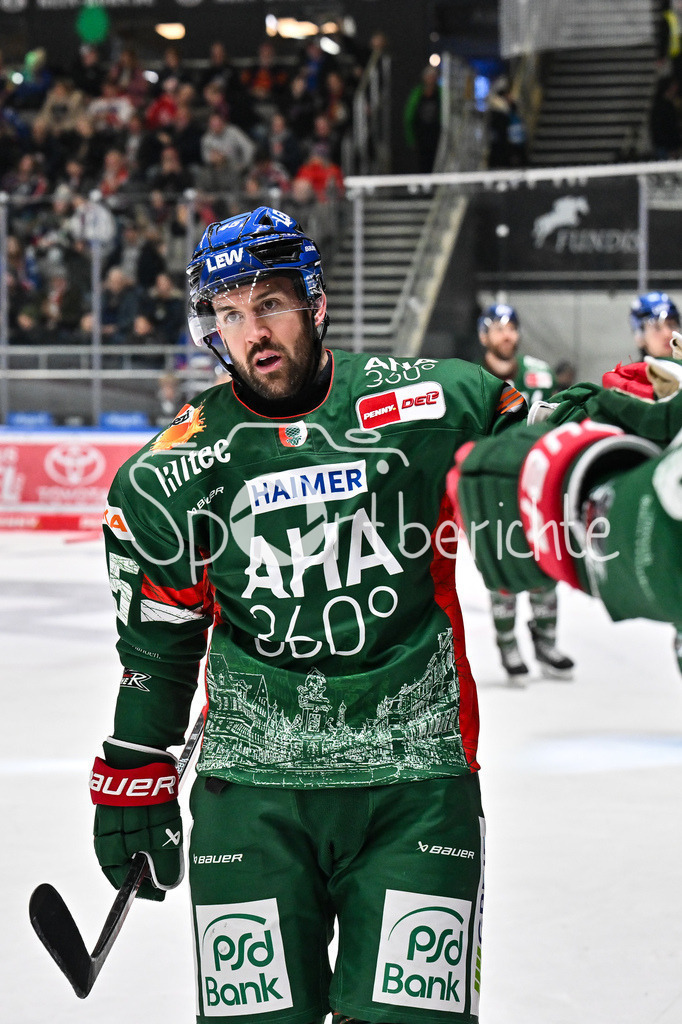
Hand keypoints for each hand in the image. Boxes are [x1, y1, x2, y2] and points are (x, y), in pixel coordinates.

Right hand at [91, 740, 182, 900]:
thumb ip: (163, 864)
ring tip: (164, 843)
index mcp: (109, 846)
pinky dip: (143, 827)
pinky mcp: (119, 796)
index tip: (160, 892)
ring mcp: (110, 812)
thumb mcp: (163, 835)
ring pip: (127, 839)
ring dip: (145, 845)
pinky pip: (129, 820)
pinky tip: (157, 821)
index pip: (120, 878)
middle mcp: (104, 831)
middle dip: (144, 868)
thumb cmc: (150, 797)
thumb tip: (165, 885)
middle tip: (164, 870)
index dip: (142, 889)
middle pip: (122, 860)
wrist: (141, 753)